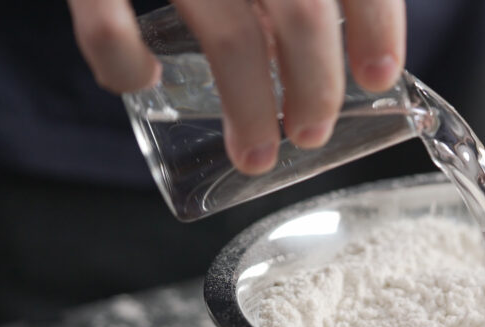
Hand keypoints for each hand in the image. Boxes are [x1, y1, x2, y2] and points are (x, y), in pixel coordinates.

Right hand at [68, 0, 405, 173]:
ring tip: (255, 153)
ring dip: (248, 107)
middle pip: (304, 13)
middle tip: (313, 130)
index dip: (377, 24)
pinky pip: (104, 18)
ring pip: (228, 34)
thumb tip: (345, 23)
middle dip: (316, 87)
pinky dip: (122, 59)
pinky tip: (142, 80)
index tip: (379, 76)